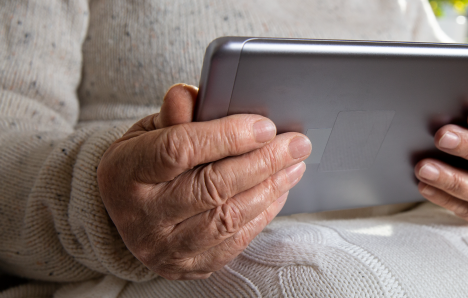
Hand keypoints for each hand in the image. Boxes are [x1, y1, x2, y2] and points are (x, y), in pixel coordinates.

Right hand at [97, 84, 310, 279]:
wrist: (127, 213)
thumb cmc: (145, 162)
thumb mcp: (149, 131)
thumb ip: (174, 113)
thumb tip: (194, 95)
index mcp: (124, 171)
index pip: (180, 149)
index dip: (227, 136)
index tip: (265, 126)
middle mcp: (141, 215)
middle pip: (212, 187)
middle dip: (263, 162)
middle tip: (296, 144)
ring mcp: (163, 247)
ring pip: (228, 218)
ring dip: (270, 189)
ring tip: (294, 166)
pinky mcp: (187, 266)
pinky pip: (234, 242)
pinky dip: (262, 214)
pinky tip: (279, 191)